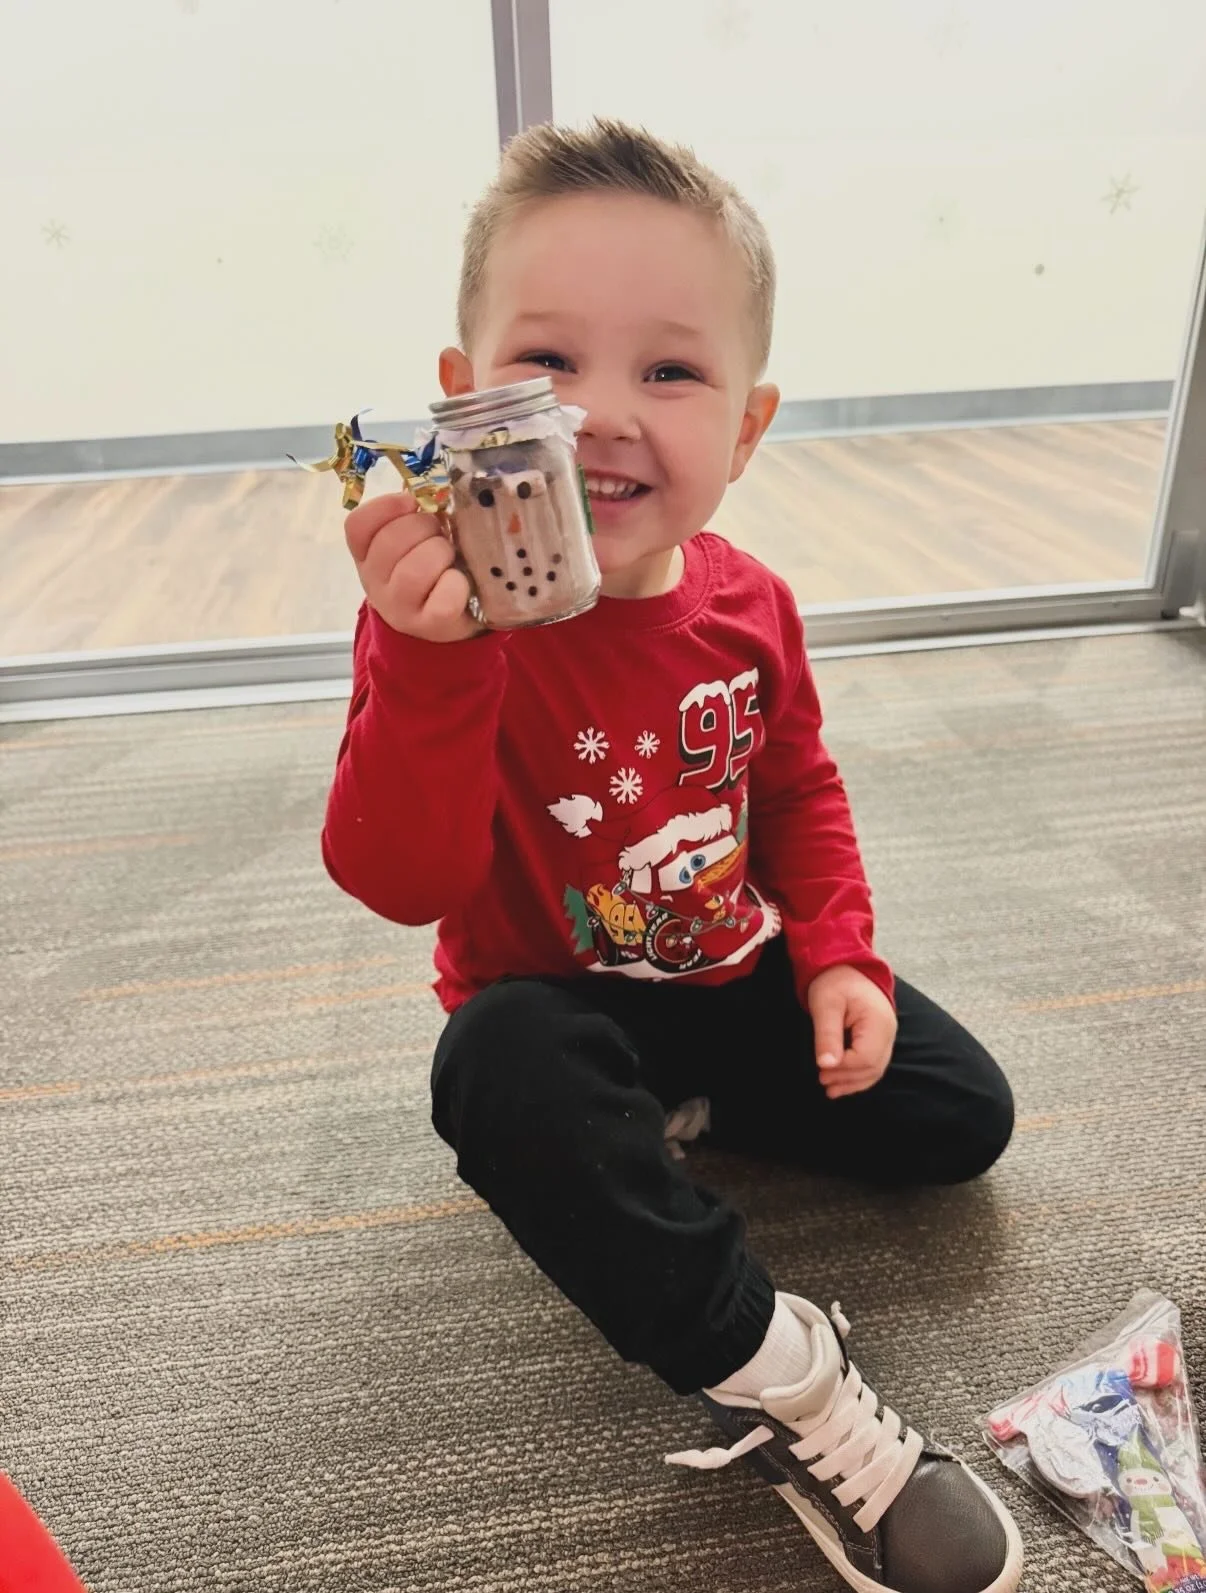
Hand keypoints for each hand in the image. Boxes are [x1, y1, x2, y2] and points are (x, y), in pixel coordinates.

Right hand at [345, 491, 481, 642]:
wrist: (442, 624)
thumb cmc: (428, 572)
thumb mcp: (411, 543)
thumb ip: (412, 516)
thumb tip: (431, 487)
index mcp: (367, 556)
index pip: (358, 526)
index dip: (385, 506)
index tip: (411, 503)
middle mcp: (375, 582)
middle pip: (391, 542)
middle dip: (424, 527)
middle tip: (440, 533)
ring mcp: (399, 607)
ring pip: (415, 570)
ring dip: (441, 554)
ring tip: (450, 558)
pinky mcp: (429, 625)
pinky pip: (444, 598)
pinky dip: (457, 584)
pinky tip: (458, 582)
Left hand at [807, 964, 896, 1099]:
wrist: (845, 965)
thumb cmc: (834, 981)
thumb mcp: (825, 1004)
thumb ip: (827, 1035)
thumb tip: (827, 1065)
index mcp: (878, 1021)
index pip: (865, 1057)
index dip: (844, 1068)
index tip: (821, 1069)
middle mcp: (888, 1031)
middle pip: (873, 1067)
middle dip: (848, 1078)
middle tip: (822, 1080)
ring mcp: (887, 1036)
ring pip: (875, 1069)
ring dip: (854, 1082)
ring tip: (830, 1090)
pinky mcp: (879, 1038)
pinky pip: (874, 1063)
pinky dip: (859, 1076)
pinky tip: (842, 1083)